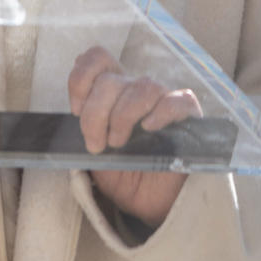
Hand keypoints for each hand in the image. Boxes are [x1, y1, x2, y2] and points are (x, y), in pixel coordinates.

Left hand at [67, 46, 202, 230]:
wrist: (146, 203)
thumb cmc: (119, 172)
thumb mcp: (92, 148)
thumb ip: (83, 126)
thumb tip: (70, 117)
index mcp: (114, 90)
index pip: (99, 58)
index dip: (82, 78)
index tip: (75, 110)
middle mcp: (138, 90)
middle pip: (113, 80)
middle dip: (96, 113)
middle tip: (95, 144)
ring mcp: (165, 101)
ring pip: (143, 87)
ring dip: (123, 116)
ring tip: (117, 143)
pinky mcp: (190, 119)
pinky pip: (179, 102)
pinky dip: (161, 112)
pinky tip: (149, 129)